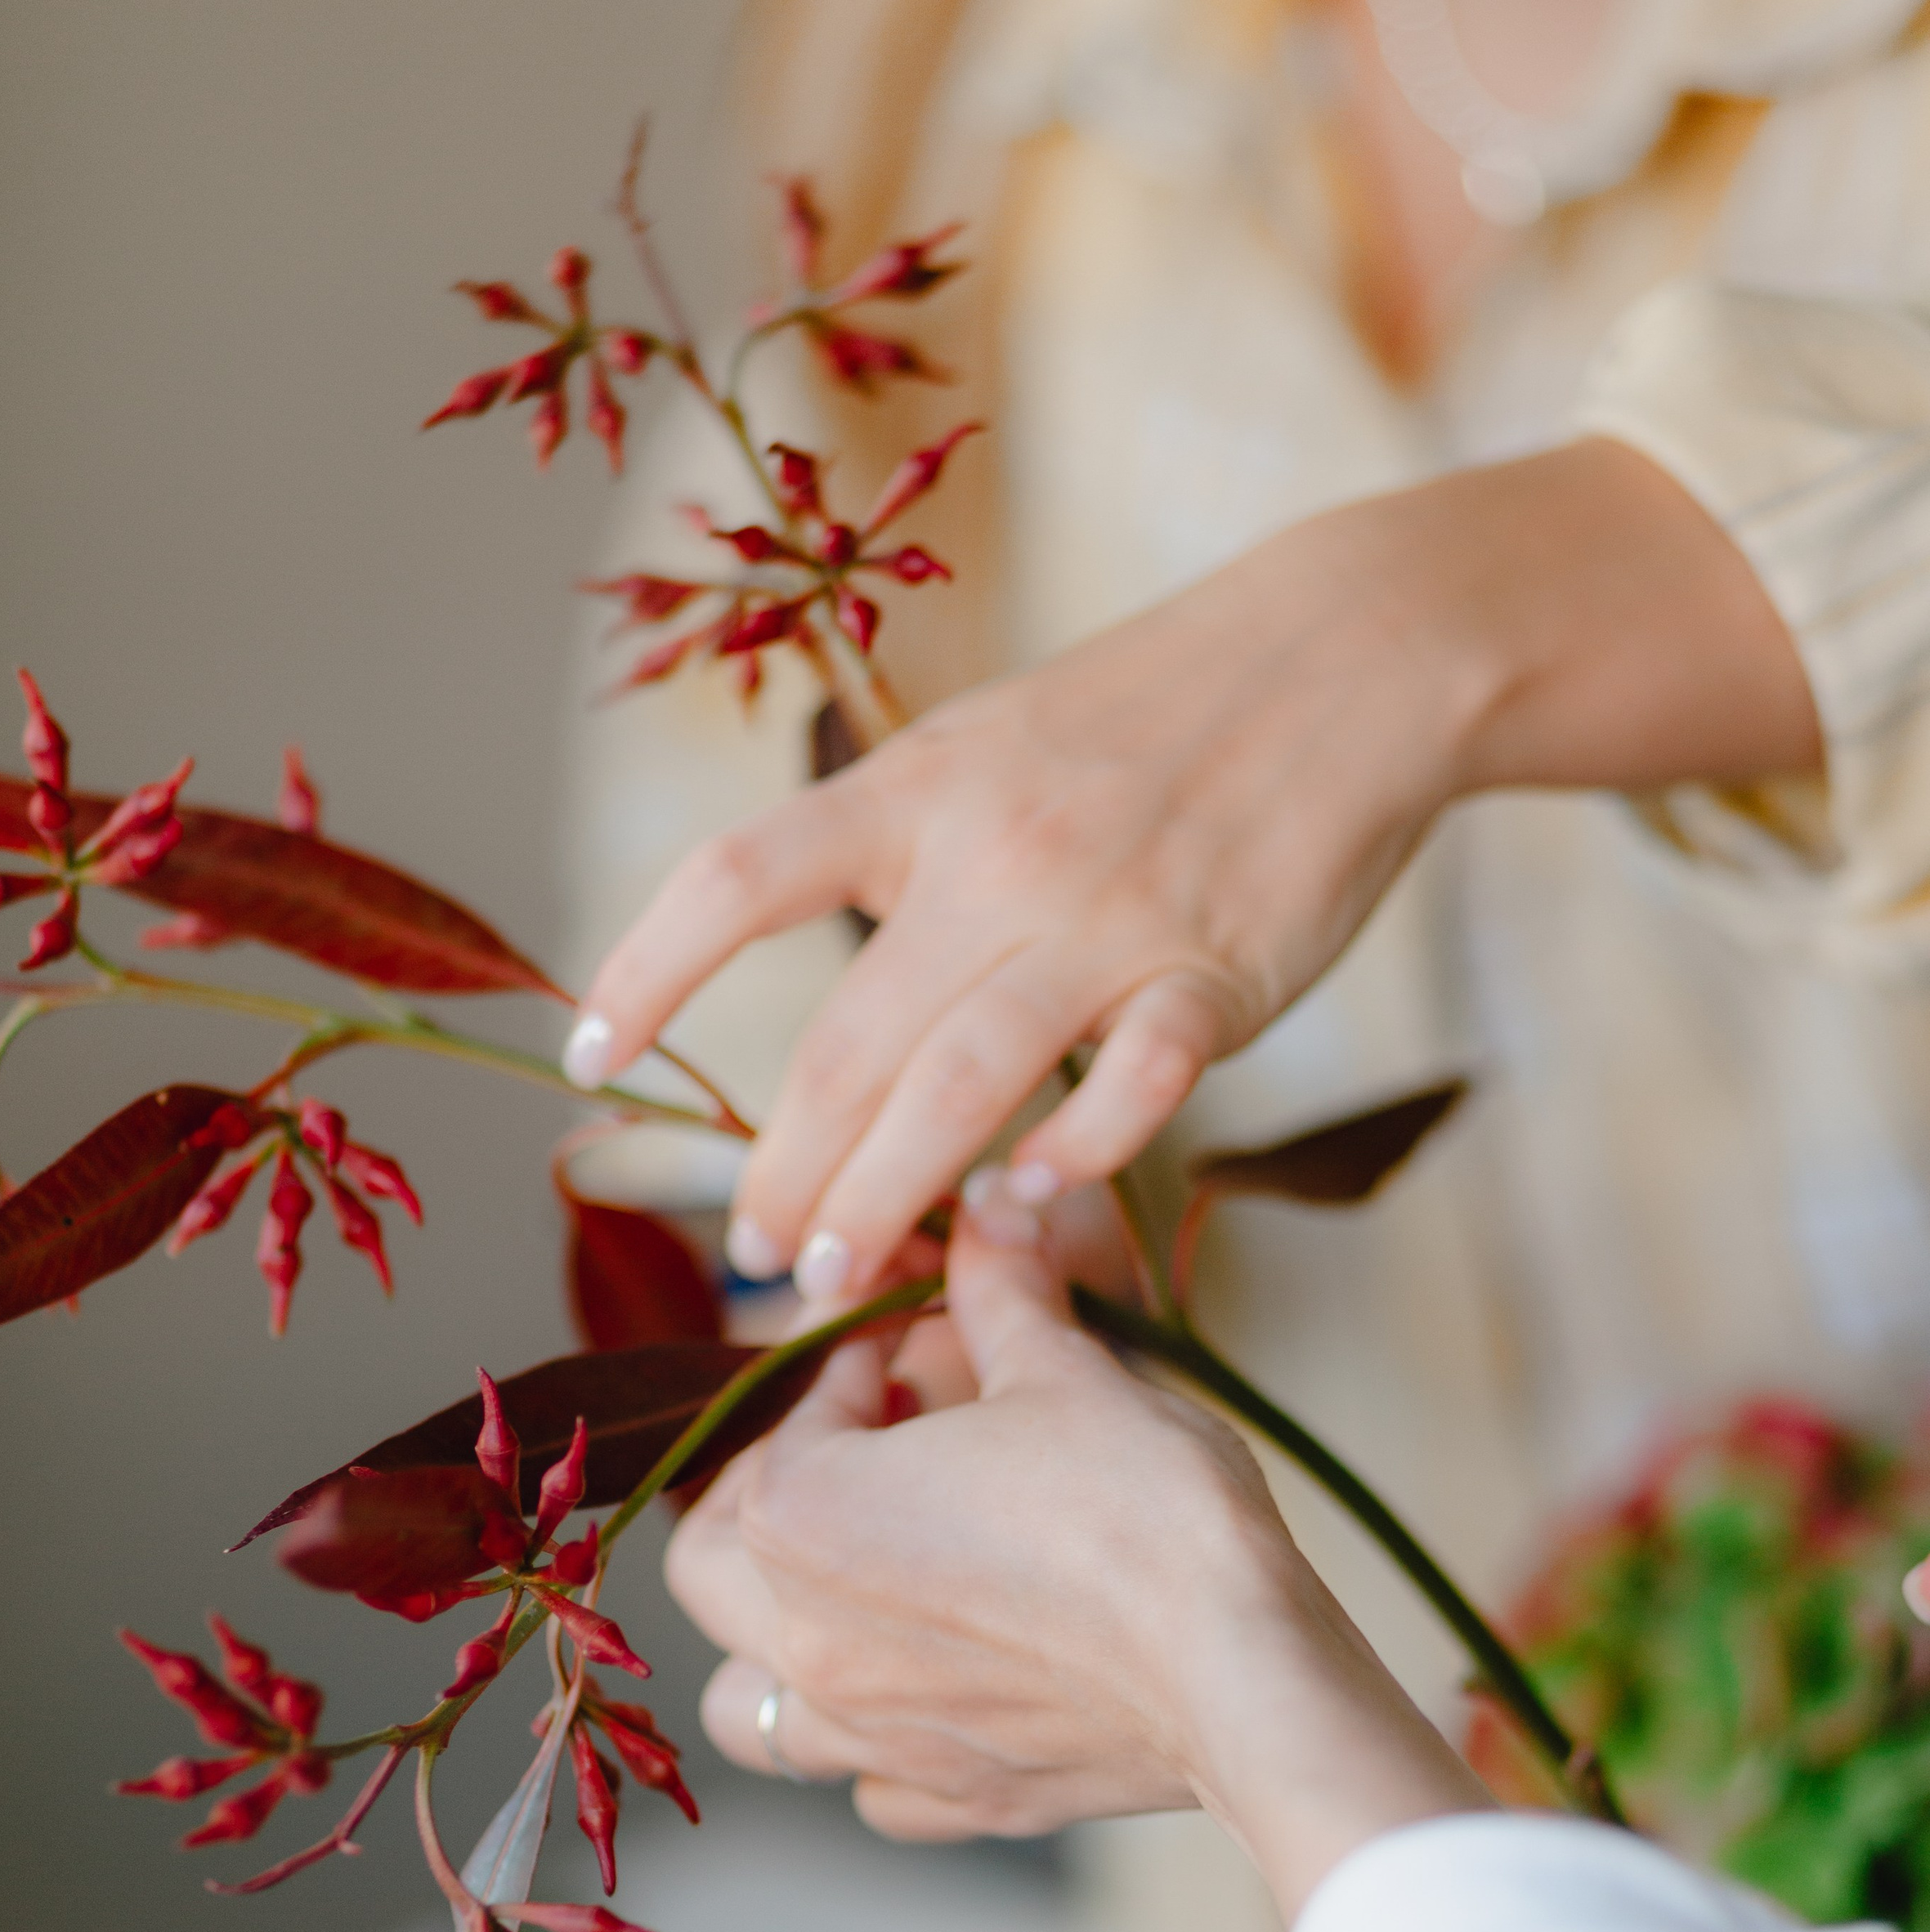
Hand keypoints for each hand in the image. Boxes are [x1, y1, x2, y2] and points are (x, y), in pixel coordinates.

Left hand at [571, 439, 1817, 1307]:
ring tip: (834, 1277)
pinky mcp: (1217, 971)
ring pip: (961, 1084)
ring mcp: (1106, 916)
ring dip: (884, 1195)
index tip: (586, 1061)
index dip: (645, 972)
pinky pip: (1132, 1085)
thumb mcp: (991, 746)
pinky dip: (1076, 1153)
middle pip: (846, 1041)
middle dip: (785, 1168)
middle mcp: (993, 855)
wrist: (1346, 654)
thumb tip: (838, 1024)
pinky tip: (1023, 1201)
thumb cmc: (1149, 719)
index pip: (737, 879)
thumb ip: (906, 861)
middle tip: (758, 1256)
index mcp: (917, 790)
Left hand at [664, 1184, 1489, 1918]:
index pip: (787, 1414)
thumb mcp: (1066, 1370)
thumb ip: (1001, 1288)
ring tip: (855, 1591)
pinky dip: (876, 1739)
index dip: (846, 1357)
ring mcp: (871, 1735)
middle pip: (709, 1563)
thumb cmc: (1145, 1514)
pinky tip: (939, 1687)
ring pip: (752, 1701)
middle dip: (765, 1495)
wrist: (1243, 1673)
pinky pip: (866, 1781)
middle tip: (859, 1450)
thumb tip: (991, 1204)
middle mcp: (803, 1640)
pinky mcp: (951, 1798)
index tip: (901, 1333)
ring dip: (778, 1643)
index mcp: (799, 1518)